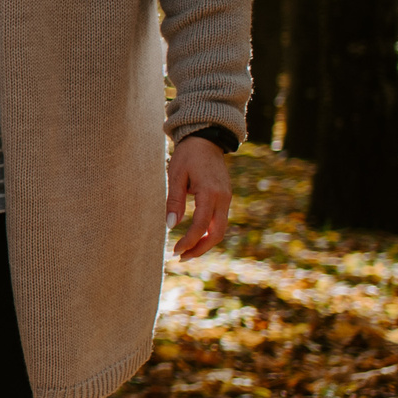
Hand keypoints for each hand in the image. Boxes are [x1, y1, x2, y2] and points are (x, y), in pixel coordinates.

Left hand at [166, 136, 232, 258]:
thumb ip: (174, 201)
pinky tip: (195, 238)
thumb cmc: (188, 155)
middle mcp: (223, 198)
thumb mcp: (176, 175)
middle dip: (200, 249)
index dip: (188, 241)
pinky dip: (208, 233)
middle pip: (217, 233)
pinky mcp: (225, 197)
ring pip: (220, 229)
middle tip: (182, 258)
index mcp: (210, 192)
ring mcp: (227, 198)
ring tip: (187, 252)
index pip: (201, 225)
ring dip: (205, 243)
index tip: (175, 251)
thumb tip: (171, 226)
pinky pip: (220, 221)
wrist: (206, 139)